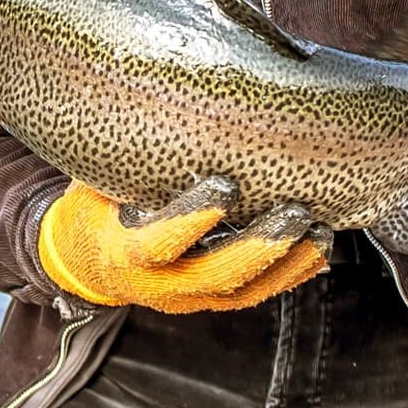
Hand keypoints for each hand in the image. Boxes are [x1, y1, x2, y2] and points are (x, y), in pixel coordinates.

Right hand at [38, 177, 328, 313]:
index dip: (192, 220)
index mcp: (124, 254)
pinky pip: (253, 294)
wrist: (86, 261)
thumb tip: (157, 108)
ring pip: (243, 292)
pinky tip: (318, 251)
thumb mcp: (95, 187)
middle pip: (215, 276)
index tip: (224, 185)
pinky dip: (289, 275)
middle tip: (296, 213)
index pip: (159, 244)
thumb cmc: (95, 210)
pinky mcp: (208, 300)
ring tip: (321, 231)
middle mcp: (158, 285)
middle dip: (260, 247)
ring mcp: (186, 298)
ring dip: (287, 264)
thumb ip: (127, 166)